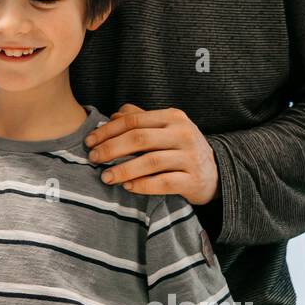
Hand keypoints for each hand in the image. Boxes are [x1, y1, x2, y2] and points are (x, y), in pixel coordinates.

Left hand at [83, 103, 219, 205]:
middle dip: (111, 148)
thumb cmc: (180, 148)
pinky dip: (143, 185)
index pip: (133, 121)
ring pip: (150, 161)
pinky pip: (164, 183)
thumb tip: (112, 116)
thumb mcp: (164, 128)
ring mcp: (190, 157)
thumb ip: (139, 119)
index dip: (108, 131)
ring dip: (124, 170)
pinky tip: (128, 187)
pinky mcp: (193, 180)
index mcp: (172, 117)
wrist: (215, 173)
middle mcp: (183, 133)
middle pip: (139, 139)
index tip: (89, 141)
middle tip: (93, 159)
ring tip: (106, 177)